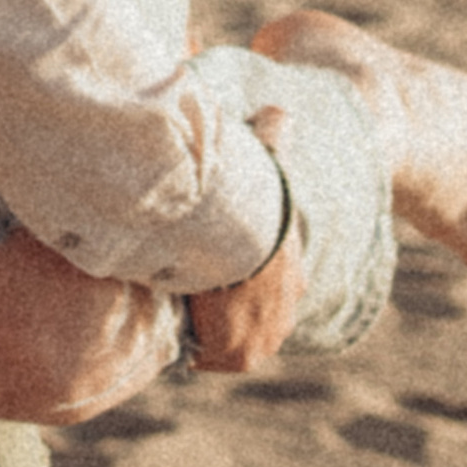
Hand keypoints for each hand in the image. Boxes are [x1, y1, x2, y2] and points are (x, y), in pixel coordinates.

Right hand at [183, 108, 303, 372]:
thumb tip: (280, 110)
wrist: (248, 248)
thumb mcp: (265, 172)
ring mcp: (264, 338)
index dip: (246, 275)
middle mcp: (283, 312)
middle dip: (230, 306)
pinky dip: (195, 346)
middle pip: (253, 314)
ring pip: (231, 336)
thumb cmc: (256, 208)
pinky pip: (210, 355)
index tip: (221, 269)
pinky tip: (174, 328)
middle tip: (195, 291)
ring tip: (178, 310)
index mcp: (293, 275)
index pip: (270, 282)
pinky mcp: (238, 356)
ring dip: (211, 327)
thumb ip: (270, 142)